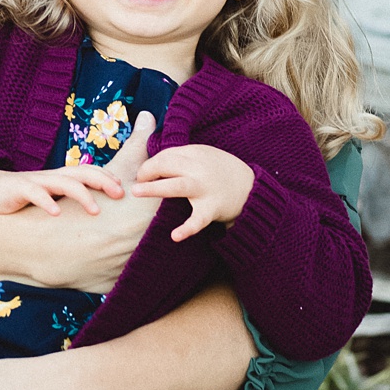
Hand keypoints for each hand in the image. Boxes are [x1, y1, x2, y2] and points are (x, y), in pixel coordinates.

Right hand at [0, 161, 125, 217]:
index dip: (108, 178)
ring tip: (95, 210)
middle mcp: (50, 177)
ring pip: (62, 181)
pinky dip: (46, 202)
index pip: (89, 173)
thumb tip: (93, 222)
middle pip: (81, 172)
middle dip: (103, 181)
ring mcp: (34, 182)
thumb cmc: (18, 198)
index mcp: (59, 178)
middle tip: (121, 194)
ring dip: (81, 194)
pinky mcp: (16, 189)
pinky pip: (34, 193)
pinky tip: (56, 214)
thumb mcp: (46, 199)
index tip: (129, 190)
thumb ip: (65, 203)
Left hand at [133, 144, 254, 239]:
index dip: (150, 164)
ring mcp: (205, 189)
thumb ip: (182, 156)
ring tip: (137, 191)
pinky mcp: (212, 209)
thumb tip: (154, 159)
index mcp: (196, 153)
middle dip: (147, 171)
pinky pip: (198, 220)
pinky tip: (175, 236)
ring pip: (176, 186)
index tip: (143, 174)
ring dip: (155, 188)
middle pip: (167, 164)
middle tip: (136, 183)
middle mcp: (199, 169)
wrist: (253, 190)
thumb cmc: (222, 171)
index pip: (166, 154)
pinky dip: (187, 228)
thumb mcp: (204, 155)